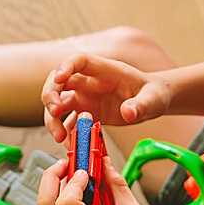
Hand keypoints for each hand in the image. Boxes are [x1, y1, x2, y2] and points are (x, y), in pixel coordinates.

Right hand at [41, 53, 170, 142]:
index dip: (66, 66)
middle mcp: (89, 82)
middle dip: (50, 94)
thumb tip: (128, 112)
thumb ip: (141, 105)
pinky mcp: (86, 113)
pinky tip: (70, 144)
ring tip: (60, 137)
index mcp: (104, 70)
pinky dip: (65, 133)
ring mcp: (85, 97)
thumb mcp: (152, 99)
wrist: (152, 103)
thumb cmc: (153, 94)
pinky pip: (68, 122)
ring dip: (52, 119)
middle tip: (55, 112)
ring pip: (58, 103)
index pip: (78, 60)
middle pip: (58, 81)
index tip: (59, 78)